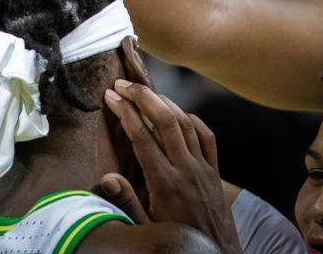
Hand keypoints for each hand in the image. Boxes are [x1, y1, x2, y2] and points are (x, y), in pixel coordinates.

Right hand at [99, 81, 241, 252]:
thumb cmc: (175, 240)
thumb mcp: (145, 228)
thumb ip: (126, 202)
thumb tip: (107, 177)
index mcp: (164, 182)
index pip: (142, 136)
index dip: (124, 112)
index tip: (109, 96)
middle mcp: (186, 169)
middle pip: (165, 120)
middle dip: (142, 96)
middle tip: (122, 84)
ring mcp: (203, 168)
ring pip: (185, 123)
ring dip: (163, 102)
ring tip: (144, 90)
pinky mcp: (215, 172)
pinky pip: (206, 136)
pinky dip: (191, 119)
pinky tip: (178, 112)